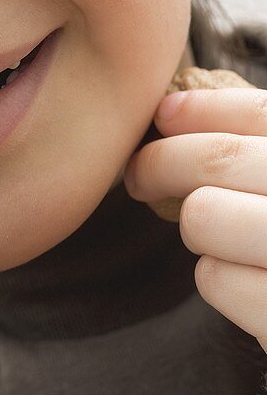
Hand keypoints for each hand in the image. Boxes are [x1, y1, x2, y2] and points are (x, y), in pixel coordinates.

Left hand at [123, 85, 266, 352]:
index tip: (165, 115)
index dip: (205, 109)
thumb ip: (256, 152)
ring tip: (223, 240)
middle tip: (140, 175)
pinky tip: (250, 285)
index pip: (263, 112)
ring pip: (205, 215)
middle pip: (218, 159)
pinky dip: (221, 279)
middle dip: (162, 161)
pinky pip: (215, 277)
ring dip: (200, 227)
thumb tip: (172, 111)